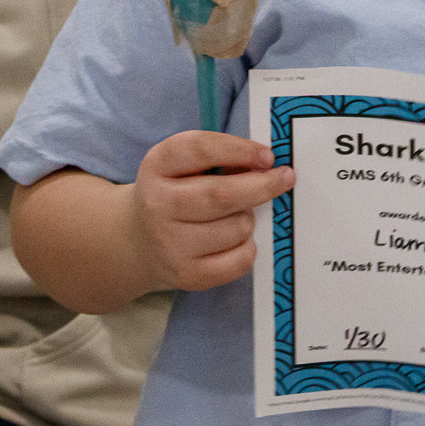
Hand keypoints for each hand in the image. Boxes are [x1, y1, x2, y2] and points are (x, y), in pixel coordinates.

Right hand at [128, 131, 294, 291]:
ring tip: (236, 215)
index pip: (200, 150)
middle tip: (286, 178)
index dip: (239, 150)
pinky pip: (239, 260)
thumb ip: (220, 157)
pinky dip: (248, 247)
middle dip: (262, 186)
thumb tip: (266, 166)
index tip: (268, 156)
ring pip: (237, 228)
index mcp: (157, 166)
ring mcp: (170, 244)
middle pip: (221, 195)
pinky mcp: (187, 275)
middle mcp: (158, 205)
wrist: (139, 240)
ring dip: (249, 218)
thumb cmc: (175, 193)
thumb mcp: (184, 165)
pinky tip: (234, 240)